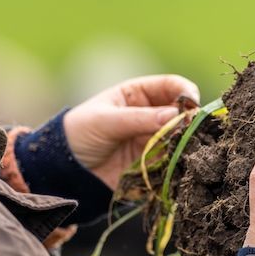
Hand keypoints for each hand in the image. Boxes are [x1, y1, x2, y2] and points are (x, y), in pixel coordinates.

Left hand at [62, 74, 199, 187]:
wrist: (62, 170)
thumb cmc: (79, 134)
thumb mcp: (106, 121)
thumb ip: (139, 118)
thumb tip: (175, 116)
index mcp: (137, 94)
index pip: (171, 85)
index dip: (185, 91)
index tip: (192, 103)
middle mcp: (149, 114)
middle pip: (180, 111)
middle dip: (188, 118)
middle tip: (191, 128)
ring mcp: (152, 138)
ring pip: (180, 135)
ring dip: (186, 140)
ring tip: (185, 146)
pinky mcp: (152, 161)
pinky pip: (172, 158)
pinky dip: (179, 159)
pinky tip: (179, 161)